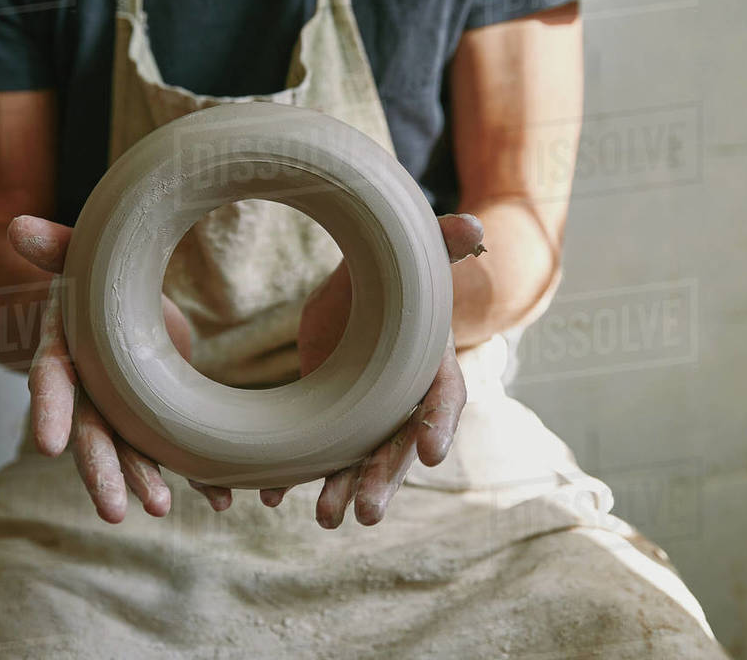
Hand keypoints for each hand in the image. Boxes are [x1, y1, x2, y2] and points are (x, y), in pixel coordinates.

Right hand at [9, 215, 196, 522]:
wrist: (124, 295)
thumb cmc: (96, 277)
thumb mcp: (79, 260)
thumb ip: (54, 247)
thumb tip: (16, 227)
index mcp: (64, 352)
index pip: (50, 383)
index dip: (48, 412)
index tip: (46, 447)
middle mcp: (87, 391)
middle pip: (90, 434)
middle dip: (100, 472)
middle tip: (112, 512)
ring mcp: (120, 411)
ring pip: (130, 451)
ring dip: (143, 480)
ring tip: (160, 508)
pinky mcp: (154, 418)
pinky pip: (173, 451)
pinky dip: (196, 475)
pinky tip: (220, 498)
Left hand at [252, 213, 485, 527]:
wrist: (364, 289)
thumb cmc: (399, 275)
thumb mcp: (418, 260)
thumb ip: (443, 246)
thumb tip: (474, 227)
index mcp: (431, 367)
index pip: (444, 399)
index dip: (439, 424)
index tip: (434, 454)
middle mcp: (402, 402)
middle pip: (398, 446)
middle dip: (384, 480)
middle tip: (367, 514)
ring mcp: (367, 415)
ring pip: (357, 460)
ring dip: (341, 489)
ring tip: (323, 519)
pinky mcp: (333, 418)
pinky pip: (317, 453)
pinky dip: (295, 476)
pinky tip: (273, 497)